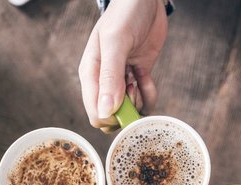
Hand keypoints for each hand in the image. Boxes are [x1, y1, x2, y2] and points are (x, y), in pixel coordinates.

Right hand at [79, 0, 167, 130]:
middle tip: (133, 88)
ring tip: (139, 78)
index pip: (96, 113)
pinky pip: (144, 100)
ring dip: (139, 100)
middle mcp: (103, 82)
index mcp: (91, 75)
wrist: (145, 0)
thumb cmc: (125, 14)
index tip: (126, 102)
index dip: (112, 117)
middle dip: (127, 111)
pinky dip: (149, 94)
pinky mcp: (138, 77)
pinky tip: (146, 77)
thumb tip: (105, 112)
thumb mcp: (116, 42)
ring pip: (130, 110)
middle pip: (113, 116)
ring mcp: (121, 80)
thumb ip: (110, 77)